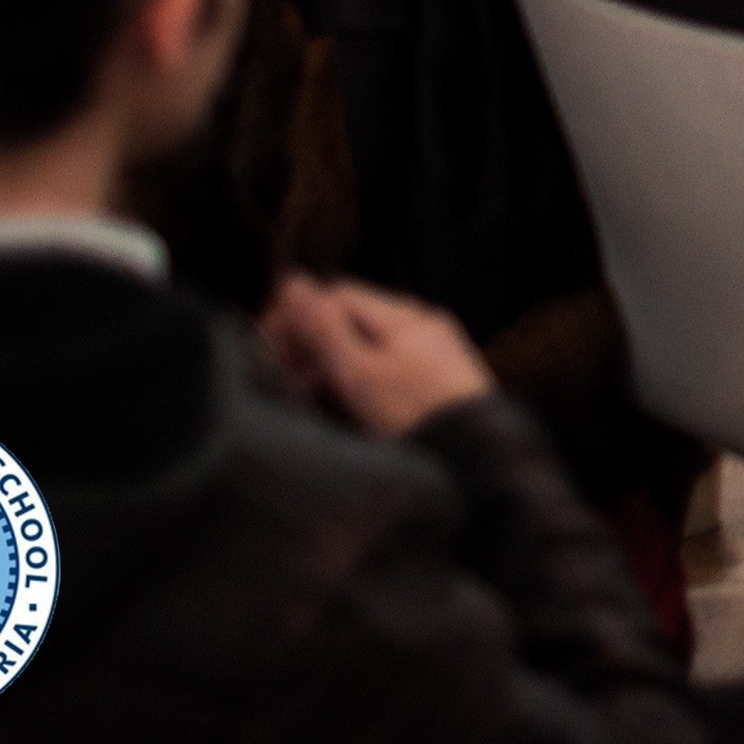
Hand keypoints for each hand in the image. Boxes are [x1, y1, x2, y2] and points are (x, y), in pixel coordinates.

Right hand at [261, 276, 495, 437]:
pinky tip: (336, 409)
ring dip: (329, 367)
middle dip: (310, 344)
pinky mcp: (434, 387)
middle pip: (352, 322)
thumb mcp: (360, 372)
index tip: (266, 344)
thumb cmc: (418, 414)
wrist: (477, 459)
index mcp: (406, 316)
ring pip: (366, 350)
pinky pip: (384, 373)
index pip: (338, 295)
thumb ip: (324, 329)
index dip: (298, 315)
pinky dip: (355, 384)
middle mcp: (421, 328)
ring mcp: (431, 357)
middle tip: (275, 374)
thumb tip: (292, 284)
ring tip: (299, 396)